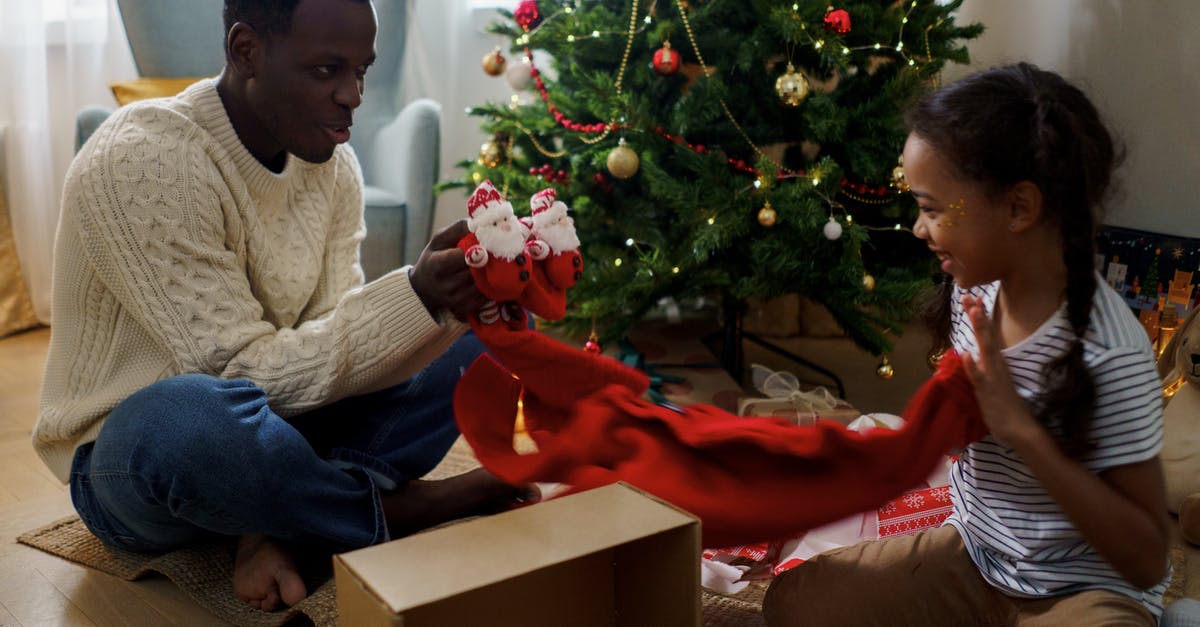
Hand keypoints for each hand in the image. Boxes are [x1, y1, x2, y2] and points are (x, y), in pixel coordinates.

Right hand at [409, 220, 488, 320]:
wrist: (424, 288)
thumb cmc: (434, 257)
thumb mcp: (439, 239)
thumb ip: (458, 229)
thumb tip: (479, 223)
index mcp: (436, 265)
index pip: (463, 257)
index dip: (478, 249)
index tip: (487, 242)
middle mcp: (445, 285)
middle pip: (476, 270)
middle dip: (488, 259)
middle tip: (498, 250)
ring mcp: (456, 299)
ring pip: (484, 282)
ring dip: (492, 272)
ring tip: (496, 261)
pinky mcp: (466, 307)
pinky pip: (487, 294)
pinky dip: (491, 284)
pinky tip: (491, 275)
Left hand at [960, 294, 1044, 448]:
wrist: (1020, 428)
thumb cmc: (1006, 408)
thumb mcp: (993, 384)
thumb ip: (984, 371)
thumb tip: (975, 358)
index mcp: (996, 364)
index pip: (987, 336)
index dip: (980, 318)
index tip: (973, 300)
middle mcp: (995, 366)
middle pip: (987, 336)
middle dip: (978, 316)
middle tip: (970, 296)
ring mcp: (993, 377)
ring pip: (985, 350)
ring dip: (980, 331)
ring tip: (973, 311)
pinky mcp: (989, 392)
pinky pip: (979, 378)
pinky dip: (973, 367)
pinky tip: (966, 354)